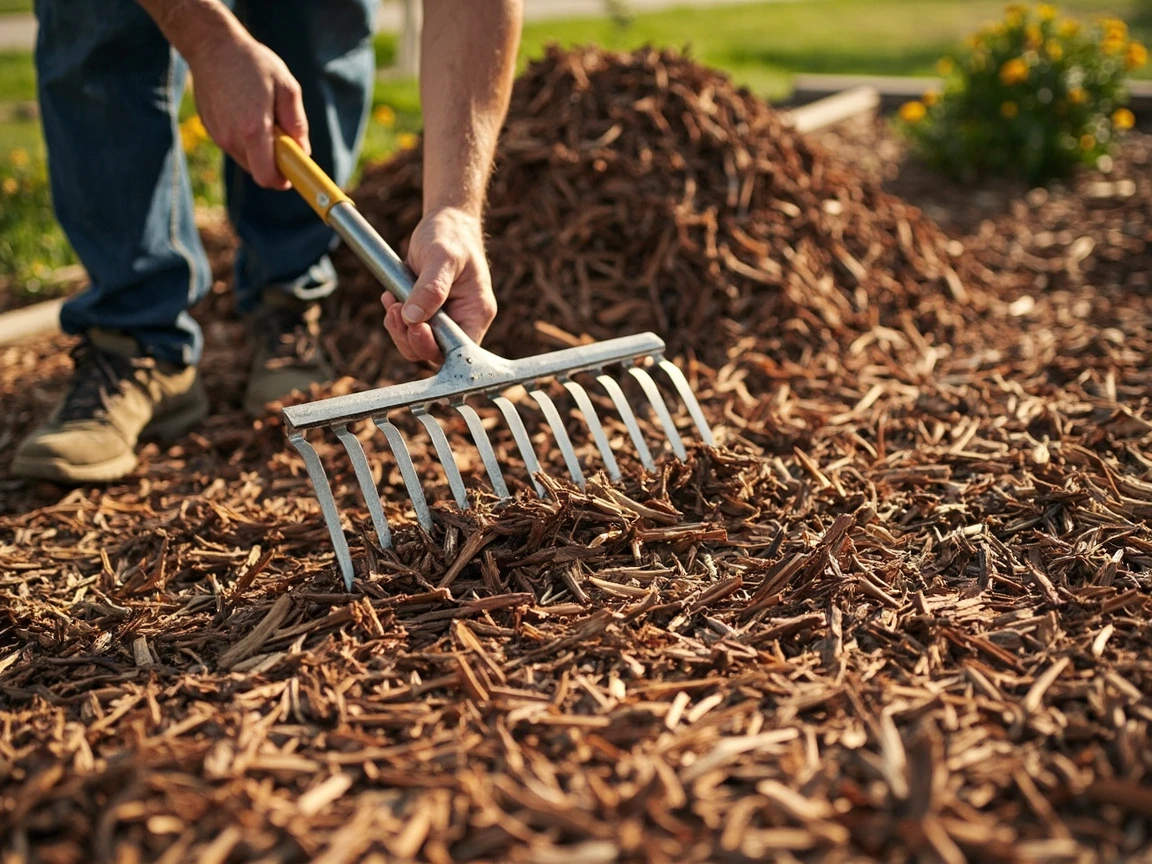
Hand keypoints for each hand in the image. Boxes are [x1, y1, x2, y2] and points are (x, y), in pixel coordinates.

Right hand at [186, 32, 308, 188]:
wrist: (212, 46)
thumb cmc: (253, 64)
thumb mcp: (286, 87)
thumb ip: (297, 123)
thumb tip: (303, 150)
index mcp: (253, 130)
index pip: (267, 177)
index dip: (282, 180)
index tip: (293, 172)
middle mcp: (232, 138)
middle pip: (258, 171)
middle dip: (274, 161)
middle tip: (282, 135)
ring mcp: (218, 135)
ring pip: (247, 159)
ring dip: (260, 149)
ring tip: (262, 116)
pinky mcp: (211, 130)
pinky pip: (234, 146)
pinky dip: (245, 139)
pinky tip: (246, 111)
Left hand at [382, 207, 496, 364]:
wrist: (445, 222)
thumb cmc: (451, 235)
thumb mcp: (442, 256)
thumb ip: (430, 288)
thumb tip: (413, 318)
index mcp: (477, 311)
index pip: (459, 348)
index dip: (435, 346)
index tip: (416, 326)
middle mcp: (464, 320)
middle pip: (436, 352)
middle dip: (411, 337)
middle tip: (395, 311)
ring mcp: (445, 318)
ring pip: (418, 344)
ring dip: (399, 328)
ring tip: (390, 300)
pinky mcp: (428, 314)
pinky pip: (409, 329)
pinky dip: (395, 318)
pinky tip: (390, 297)